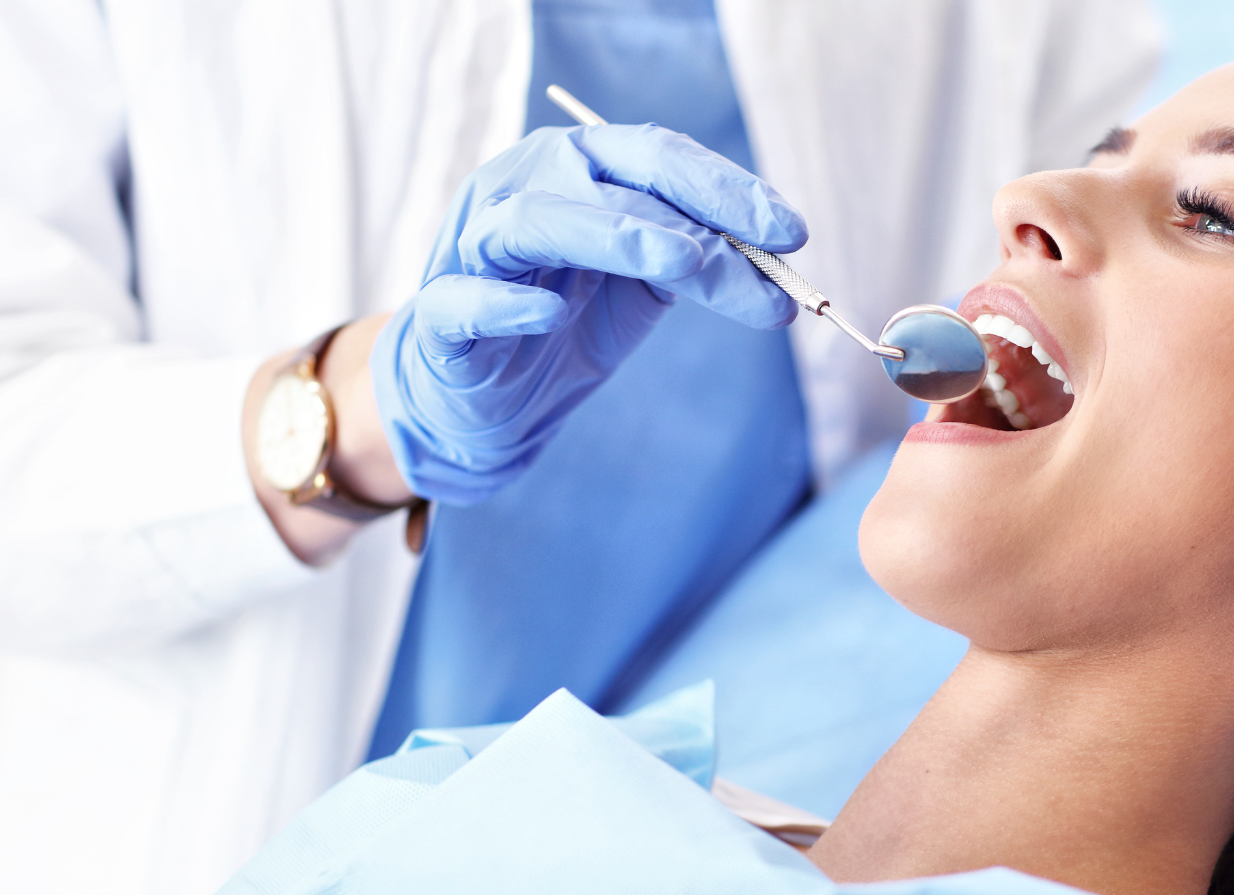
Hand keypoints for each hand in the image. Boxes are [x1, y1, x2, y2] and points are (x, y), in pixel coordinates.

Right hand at [372, 123, 806, 503]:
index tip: (794, 233)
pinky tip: (549, 317)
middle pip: (608, 176)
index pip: (656, 156)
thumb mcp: (646, 289)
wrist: (486, 399)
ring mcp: (473, 248)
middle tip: (768, 251)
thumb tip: (779, 267)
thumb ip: (700, 265)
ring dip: (614, 235)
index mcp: (574, 169)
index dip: (728, 188)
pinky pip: (465, 300)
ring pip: (536, 221)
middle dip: (696, 211)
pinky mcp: (439, 315)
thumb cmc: (567, 324)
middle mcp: (521, 189)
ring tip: (684, 263)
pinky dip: (504, 303)